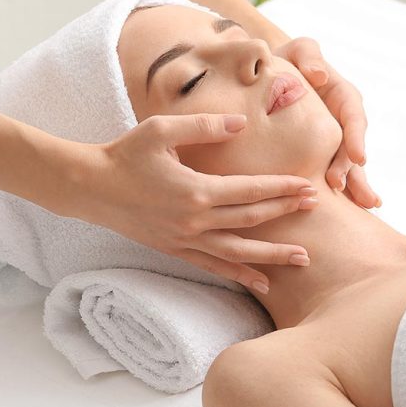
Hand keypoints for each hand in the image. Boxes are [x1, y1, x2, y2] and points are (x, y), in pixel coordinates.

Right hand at [63, 113, 316, 294]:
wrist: (90, 187)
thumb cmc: (125, 154)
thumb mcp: (161, 130)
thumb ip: (204, 127)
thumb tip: (241, 124)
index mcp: (196, 190)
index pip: (250, 191)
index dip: (281, 188)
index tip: (307, 186)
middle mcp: (195, 221)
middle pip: (251, 220)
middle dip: (285, 214)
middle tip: (315, 209)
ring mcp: (185, 240)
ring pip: (238, 252)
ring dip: (272, 255)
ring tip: (301, 259)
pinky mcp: (174, 249)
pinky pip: (213, 266)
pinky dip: (238, 274)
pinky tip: (259, 282)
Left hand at [272, 37, 380, 208]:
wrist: (268, 78)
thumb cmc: (285, 61)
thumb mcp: (298, 50)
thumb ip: (309, 56)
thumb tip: (319, 76)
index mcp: (341, 95)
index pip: (353, 115)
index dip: (356, 137)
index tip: (357, 156)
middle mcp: (343, 121)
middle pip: (352, 146)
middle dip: (350, 167)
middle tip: (340, 184)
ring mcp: (334, 140)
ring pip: (349, 165)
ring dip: (354, 184)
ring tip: (363, 205)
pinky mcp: (321, 155)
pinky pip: (335, 173)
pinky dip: (344, 191)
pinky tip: (354, 213)